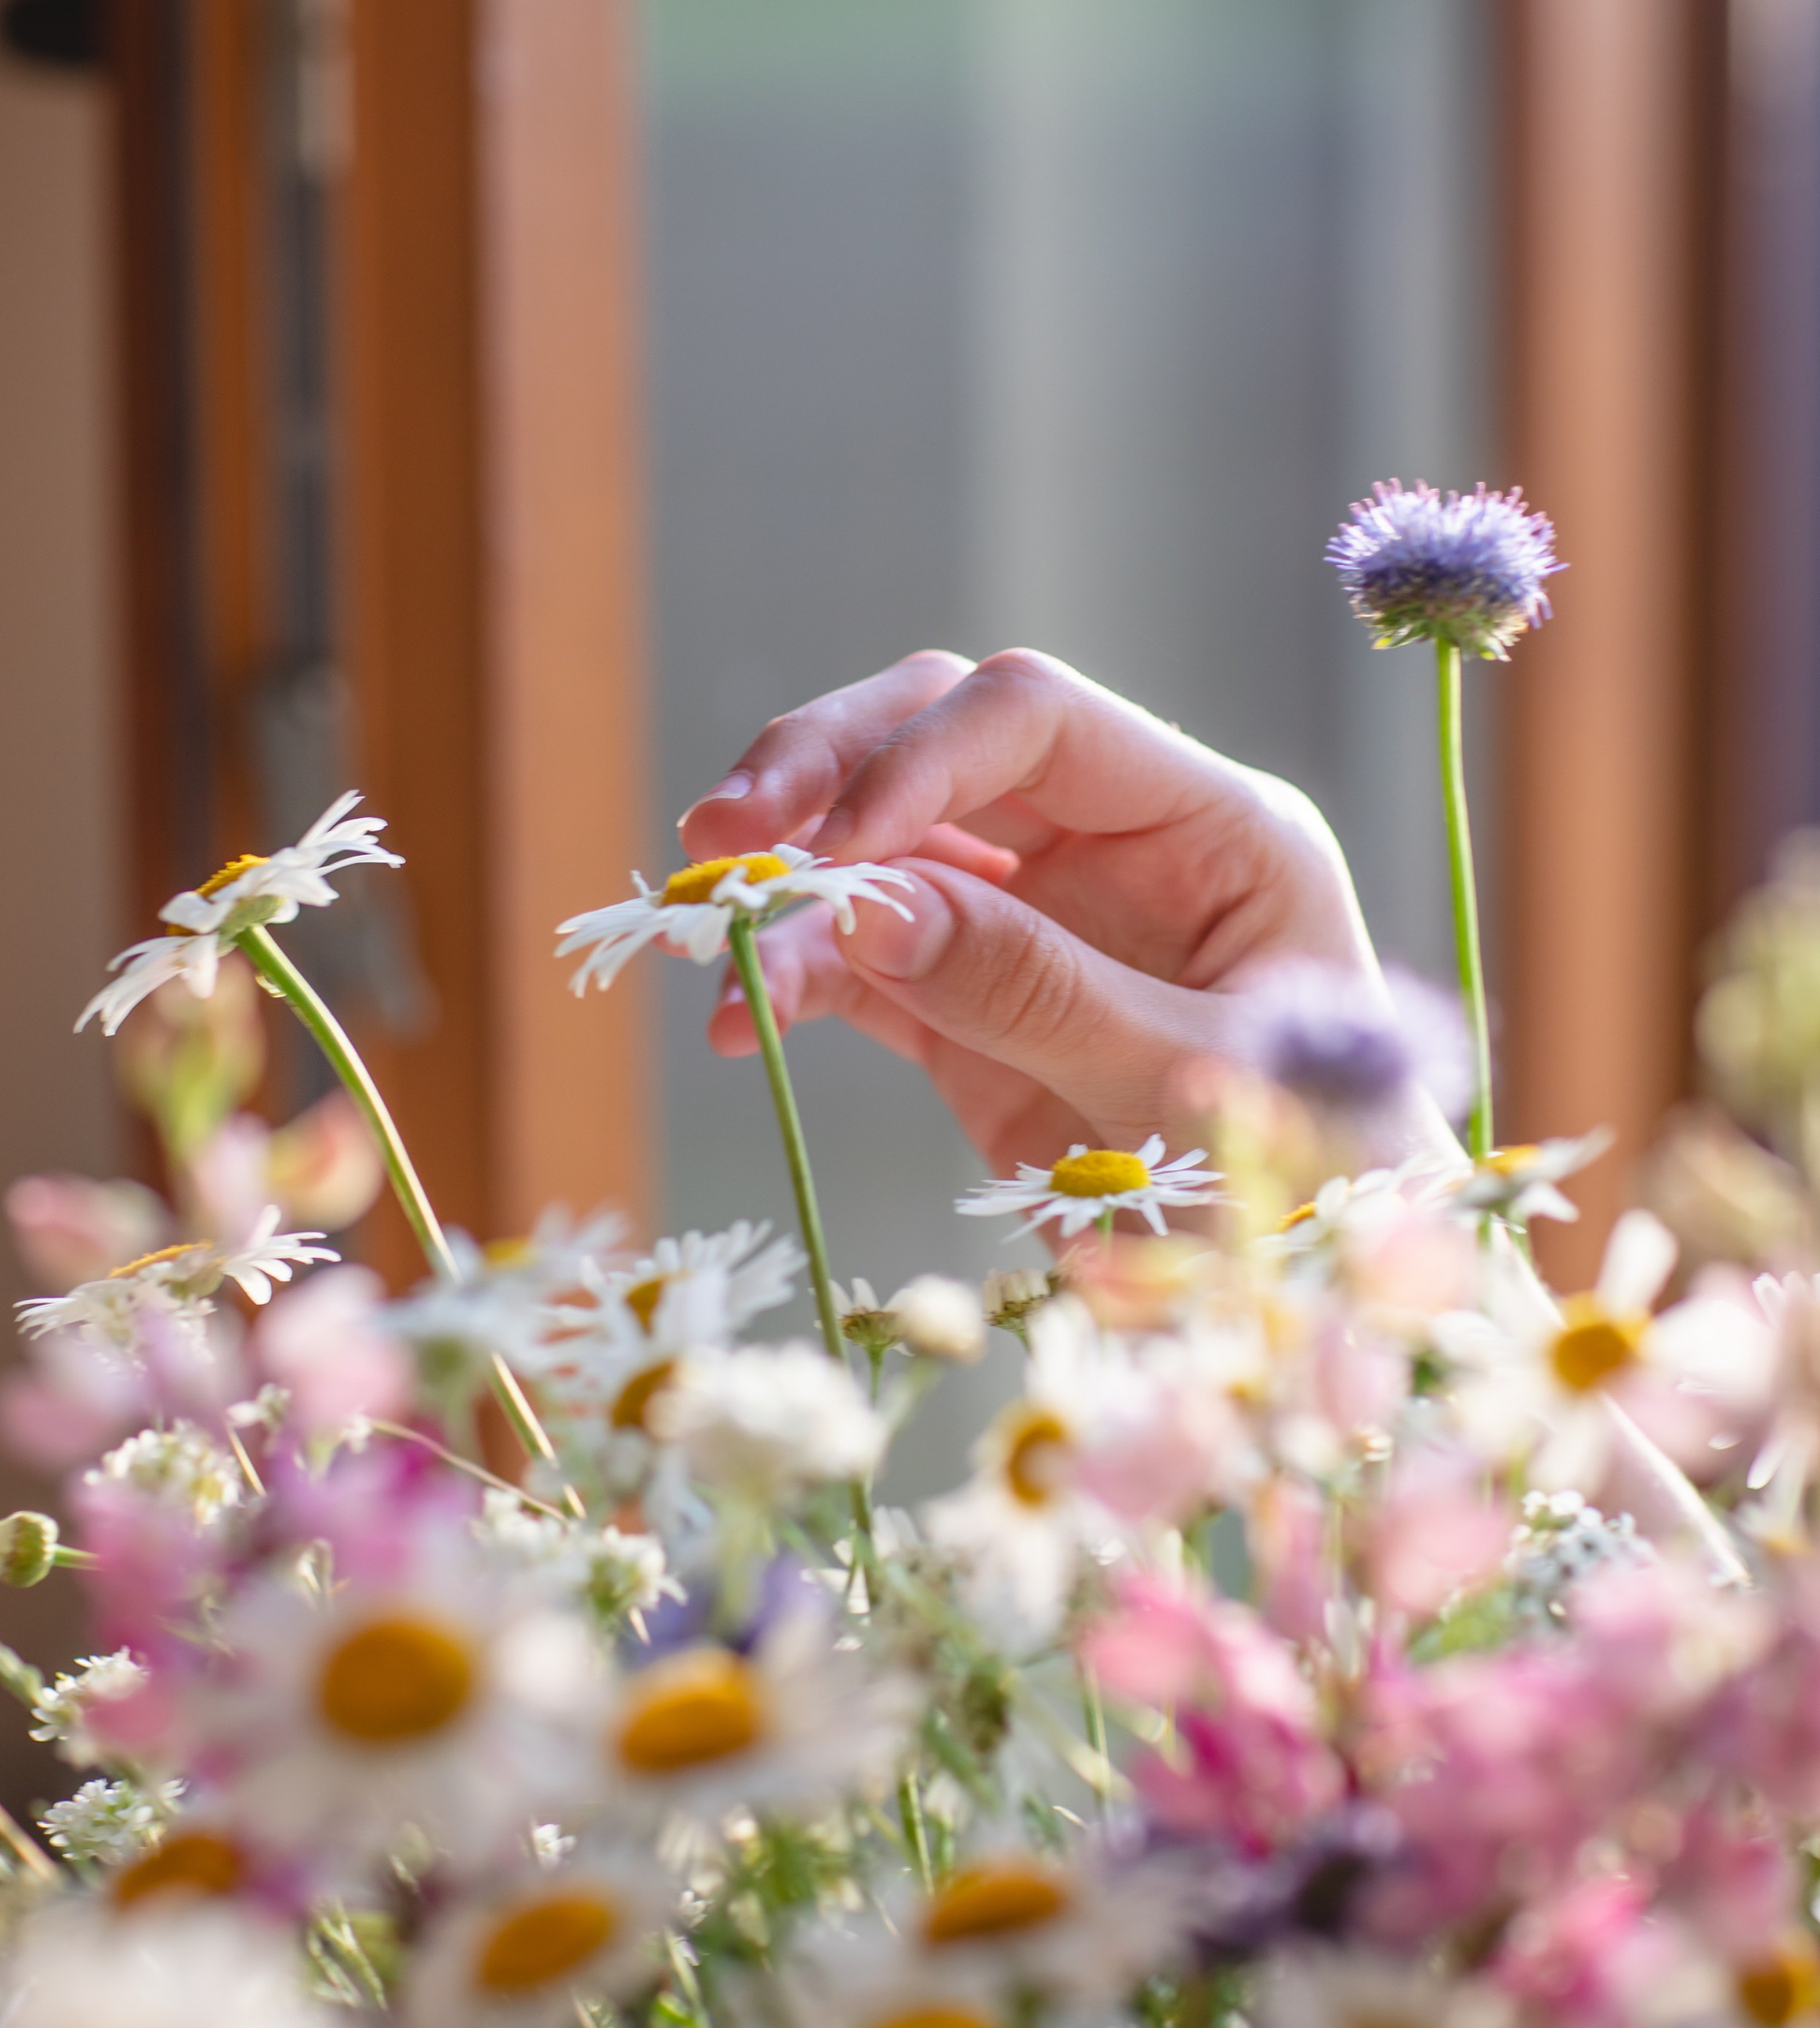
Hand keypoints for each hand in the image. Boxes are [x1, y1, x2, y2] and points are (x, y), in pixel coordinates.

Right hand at [679, 647, 1402, 1176]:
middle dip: (819, 774)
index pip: (1038, 718)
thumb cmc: (1313, 1183)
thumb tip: (869, 907)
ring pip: (881, 845)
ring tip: (708, 954)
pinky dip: (793, 981)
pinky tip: (732, 1025)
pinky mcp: (974, 1010)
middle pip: (936, 736)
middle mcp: (1115, 845)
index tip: (832, 847)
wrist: (1319, 1309)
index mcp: (1209, 823)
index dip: (920, 759)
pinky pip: (863, 963)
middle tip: (718, 841)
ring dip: (785, 886)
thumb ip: (1037, 992)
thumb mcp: (1189, 1084)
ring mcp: (1039, 921)